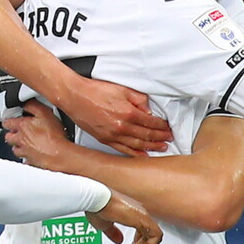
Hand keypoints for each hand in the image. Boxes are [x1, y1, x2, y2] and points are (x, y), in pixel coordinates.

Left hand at [3, 100, 72, 170]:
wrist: (60, 155)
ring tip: (26, 143)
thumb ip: (33, 106)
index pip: (7, 123)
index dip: (9, 120)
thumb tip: (26, 103)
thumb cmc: (54, 136)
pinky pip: (26, 161)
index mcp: (22, 127)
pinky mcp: (31, 163)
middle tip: (18, 131)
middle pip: (9, 137)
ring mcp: (25, 153)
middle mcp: (21, 141)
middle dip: (12, 134)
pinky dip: (28, 158)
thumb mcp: (45, 113)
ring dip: (19, 146)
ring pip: (16, 149)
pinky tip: (35, 155)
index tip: (12, 120)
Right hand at [55, 77, 170, 155]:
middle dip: (160, 138)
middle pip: (146, 135)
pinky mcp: (104, 140)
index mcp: (128, 113)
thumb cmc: (94, 90)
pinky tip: (143, 155)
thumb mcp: (122, 89)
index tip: (168, 128)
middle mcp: (121, 127)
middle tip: (169, 139)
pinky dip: (135, 154)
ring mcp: (112, 136)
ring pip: (137, 145)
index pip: (151, 123)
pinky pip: (123, 149)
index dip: (162, 126)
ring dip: (151, 147)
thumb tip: (148, 109)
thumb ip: (139, 99)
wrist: (74, 96)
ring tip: (161, 148)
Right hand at [88, 190, 162, 243]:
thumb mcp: (105, 225)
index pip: (143, 231)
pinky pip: (155, 236)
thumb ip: (114, 233)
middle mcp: (140, 214)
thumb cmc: (98, 208)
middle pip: (149, 236)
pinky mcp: (144, 219)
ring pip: (154, 237)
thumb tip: (119, 241)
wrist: (96, 200)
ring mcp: (143, 216)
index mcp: (132, 214)